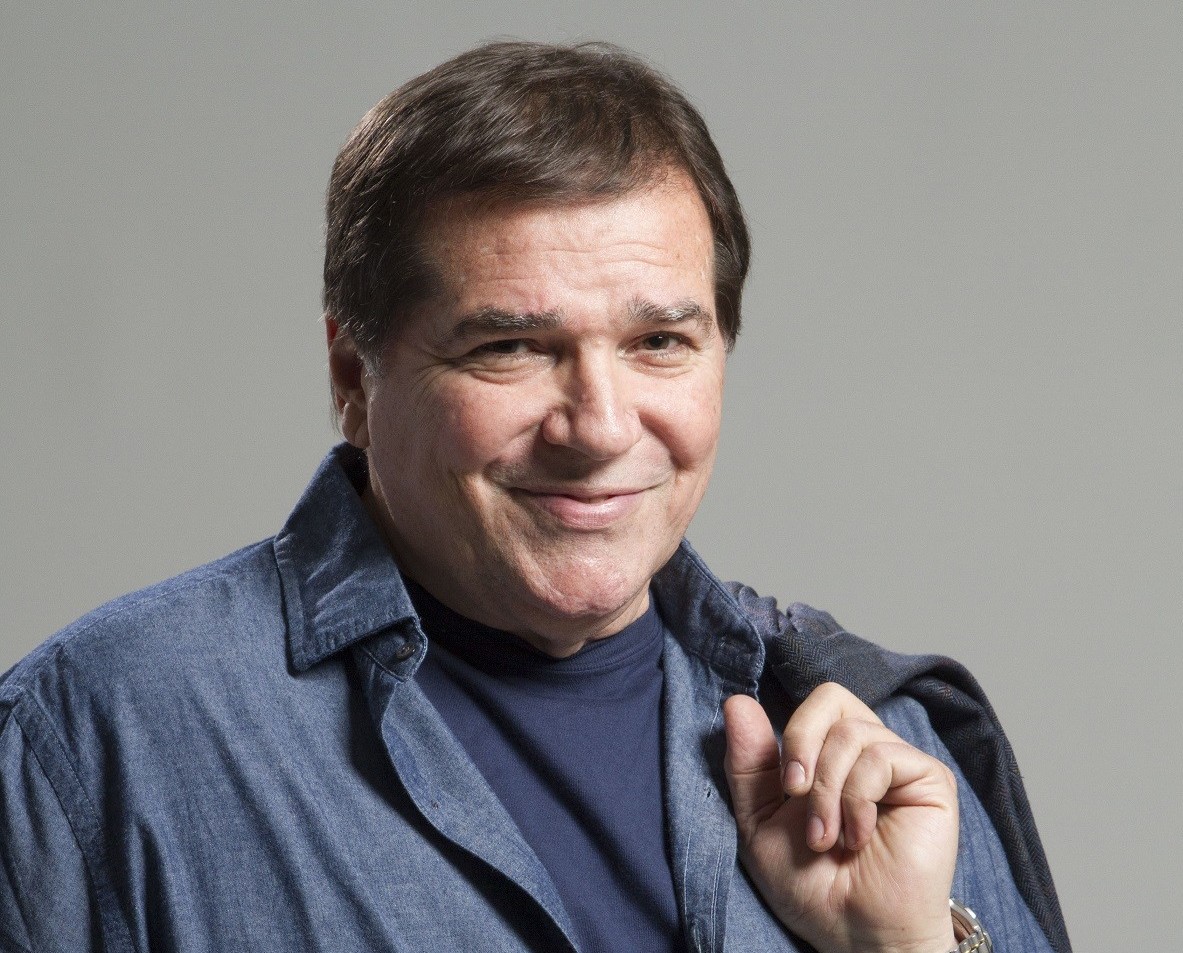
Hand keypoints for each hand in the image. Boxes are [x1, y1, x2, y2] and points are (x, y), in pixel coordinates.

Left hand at [723, 683, 958, 952]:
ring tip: (827, 838)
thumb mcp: (759, 819)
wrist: (852, 934)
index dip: (793, 730)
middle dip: (802, 745)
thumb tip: (737, 702)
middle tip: (796, 796)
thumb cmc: (810, 884)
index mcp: (831, 753)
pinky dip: (856, 799)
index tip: (784, 785)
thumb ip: (748, 763)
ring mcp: (901, 763)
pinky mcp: (930, 780)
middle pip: (832, 699)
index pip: (815, 703)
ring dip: (826, 791)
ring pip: (852, 733)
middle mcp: (869, 750)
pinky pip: (881, 756)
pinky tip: (858, 837)